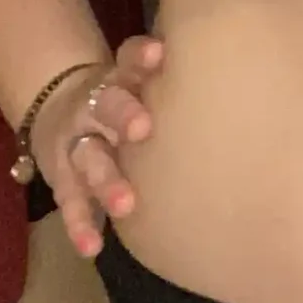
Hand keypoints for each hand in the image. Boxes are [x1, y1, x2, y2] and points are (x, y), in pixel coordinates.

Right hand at [33, 33, 164, 257]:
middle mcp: (95, 107)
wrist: (57, 108)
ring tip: (126, 205)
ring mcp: (76, 143)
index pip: (128, 60)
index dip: (141, 57)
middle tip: (142, 128)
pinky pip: (71, 202)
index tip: (159, 55)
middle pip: (106, 106)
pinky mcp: (63, 178)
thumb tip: (245, 79)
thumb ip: (171, 81)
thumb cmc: (125, 97)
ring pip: (89, 159)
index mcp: (120, 79)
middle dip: (123, 116)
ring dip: (106, 181)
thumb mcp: (139, 80)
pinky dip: (80, 225)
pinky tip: (92, 248)